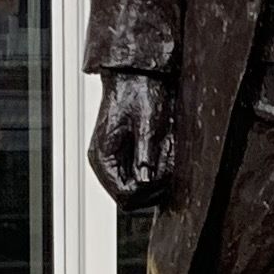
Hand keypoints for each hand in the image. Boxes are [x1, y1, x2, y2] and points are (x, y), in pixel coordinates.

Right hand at [89, 71, 175, 205]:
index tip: (164, 177)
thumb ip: (145, 155)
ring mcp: (113, 161)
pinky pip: (139, 176)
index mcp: (103, 157)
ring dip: (155, 179)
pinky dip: (155, 171)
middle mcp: (104, 162)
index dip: (148, 192)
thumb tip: (146, 182)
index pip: (124, 196)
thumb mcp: (147, 125)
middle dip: (153, 186)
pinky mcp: (123, 156)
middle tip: (169, 168)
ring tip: (167, 156)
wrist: (138, 75)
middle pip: (129, 198)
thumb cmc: (139, 92)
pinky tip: (163, 154)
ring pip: (135, 190)